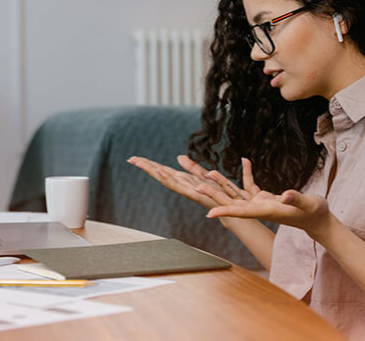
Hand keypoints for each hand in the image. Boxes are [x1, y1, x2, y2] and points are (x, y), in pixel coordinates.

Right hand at [127, 155, 246, 209]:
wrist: (233, 208)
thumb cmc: (221, 193)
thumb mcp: (206, 175)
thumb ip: (192, 167)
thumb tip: (178, 156)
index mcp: (185, 180)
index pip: (164, 170)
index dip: (150, 164)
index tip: (136, 158)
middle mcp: (183, 185)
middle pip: (161, 174)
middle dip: (146, 167)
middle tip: (131, 159)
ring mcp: (186, 191)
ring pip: (166, 180)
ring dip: (153, 171)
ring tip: (140, 163)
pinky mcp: (193, 194)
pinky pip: (178, 185)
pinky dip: (168, 178)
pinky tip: (159, 171)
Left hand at [198, 177, 330, 235]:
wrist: (317, 219)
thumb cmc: (314, 213)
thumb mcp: (309, 204)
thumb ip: (296, 199)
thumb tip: (285, 195)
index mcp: (268, 211)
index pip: (242, 212)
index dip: (225, 211)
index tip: (209, 212)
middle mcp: (260, 209)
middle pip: (233, 202)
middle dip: (215, 196)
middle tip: (197, 187)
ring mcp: (261, 204)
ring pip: (237, 194)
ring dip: (223, 184)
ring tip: (208, 172)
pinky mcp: (265, 199)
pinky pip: (251, 185)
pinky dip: (247, 173)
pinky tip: (246, 160)